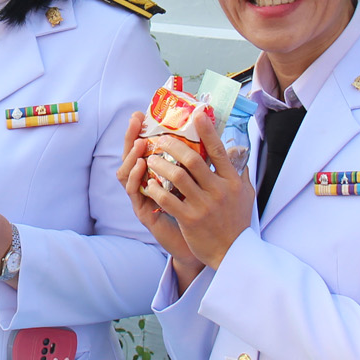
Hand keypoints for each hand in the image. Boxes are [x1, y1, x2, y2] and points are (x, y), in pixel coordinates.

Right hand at [116, 113, 203, 290]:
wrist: (209, 247)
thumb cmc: (206, 214)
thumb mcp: (206, 185)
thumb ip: (211, 164)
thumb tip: (232, 141)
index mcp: (162, 173)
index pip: (147, 147)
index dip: (142, 130)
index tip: (141, 112)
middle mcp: (149, 182)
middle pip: (132, 155)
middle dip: (132, 136)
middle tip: (135, 120)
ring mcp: (144, 197)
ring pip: (128, 172)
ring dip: (132, 156)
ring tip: (140, 143)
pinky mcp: (144, 212)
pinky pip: (136, 192)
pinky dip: (136, 178)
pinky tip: (142, 167)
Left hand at [138, 108, 253, 271]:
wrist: (232, 252)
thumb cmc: (237, 221)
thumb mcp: (246, 194)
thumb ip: (241, 172)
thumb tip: (239, 151)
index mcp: (232, 181)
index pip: (218, 150)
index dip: (207, 130)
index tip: (197, 113)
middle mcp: (218, 190)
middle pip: (192, 159)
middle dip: (172, 145)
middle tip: (160, 138)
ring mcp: (204, 205)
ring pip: (176, 176)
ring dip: (160, 164)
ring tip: (150, 158)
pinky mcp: (190, 219)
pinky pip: (168, 199)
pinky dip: (156, 188)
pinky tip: (148, 182)